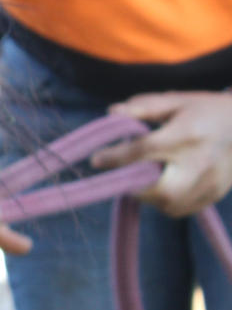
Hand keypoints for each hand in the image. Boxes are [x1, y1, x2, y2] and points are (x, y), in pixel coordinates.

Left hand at [91, 90, 231, 216]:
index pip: (145, 150)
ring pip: (169, 205)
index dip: (116, 157)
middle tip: (126, 175)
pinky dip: (164, 201)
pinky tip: (164, 182)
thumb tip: (112, 113)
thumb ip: (143, 107)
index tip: (96, 160)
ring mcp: (210, 182)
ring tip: (147, 175)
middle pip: (161, 190)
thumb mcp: (176, 100)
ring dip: (149, 195)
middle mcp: (200, 162)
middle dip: (136, 186)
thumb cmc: (205, 109)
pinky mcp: (214, 195)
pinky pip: (179, 209)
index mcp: (187, 134)